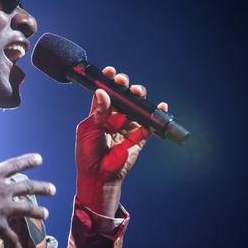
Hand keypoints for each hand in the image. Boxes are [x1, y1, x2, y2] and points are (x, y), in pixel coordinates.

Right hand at [0, 133, 55, 247]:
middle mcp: (1, 190)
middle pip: (28, 187)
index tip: (39, 159)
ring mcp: (3, 209)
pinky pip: (13, 239)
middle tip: (53, 189)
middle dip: (42, 188)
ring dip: (38, 212)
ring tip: (45, 214)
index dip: (28, 161)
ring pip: (28, 209)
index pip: (14, 165)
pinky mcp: (0, 227)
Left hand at [75, 66, 167, 216]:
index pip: (104, 93)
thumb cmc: (87, 153)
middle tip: (124, 82)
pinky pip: (149, 124)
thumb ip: (98, 112)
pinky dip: (155, 115)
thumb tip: (103, 92)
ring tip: (137, 92)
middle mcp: (113, 118)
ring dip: (138, 98)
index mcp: (98, 114)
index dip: (108, 81)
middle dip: (124, 87)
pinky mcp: (138, 137)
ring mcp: (126, 127)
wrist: (97, 175)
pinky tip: (160, 105)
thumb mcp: (89, 129)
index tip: (111, 72)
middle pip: (122, 97)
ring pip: (136, 108)